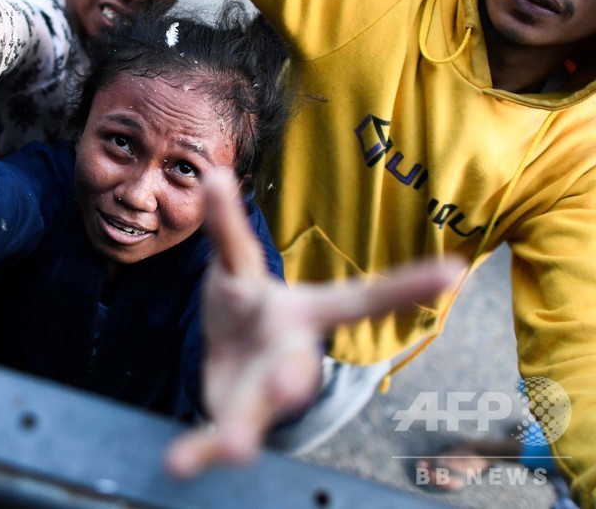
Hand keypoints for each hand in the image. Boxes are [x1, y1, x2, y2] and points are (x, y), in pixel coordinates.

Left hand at [164, 169, 460, 476]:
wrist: (232, 358)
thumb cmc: (248, 308)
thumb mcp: (237, 263)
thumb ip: (225, 225)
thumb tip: (213, 170)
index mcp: (302, 314)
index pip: (358, 297)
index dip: (406, 282)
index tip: (454, 268)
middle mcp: (288, 355)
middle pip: (294, 367)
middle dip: (290, 378)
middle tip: (286, 387)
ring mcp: (259, 389)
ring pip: (255, 409)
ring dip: (243, 427)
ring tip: (233, 448)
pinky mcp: (231, 413)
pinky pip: (212, 431)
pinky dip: (198, 449)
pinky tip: (180, 465)